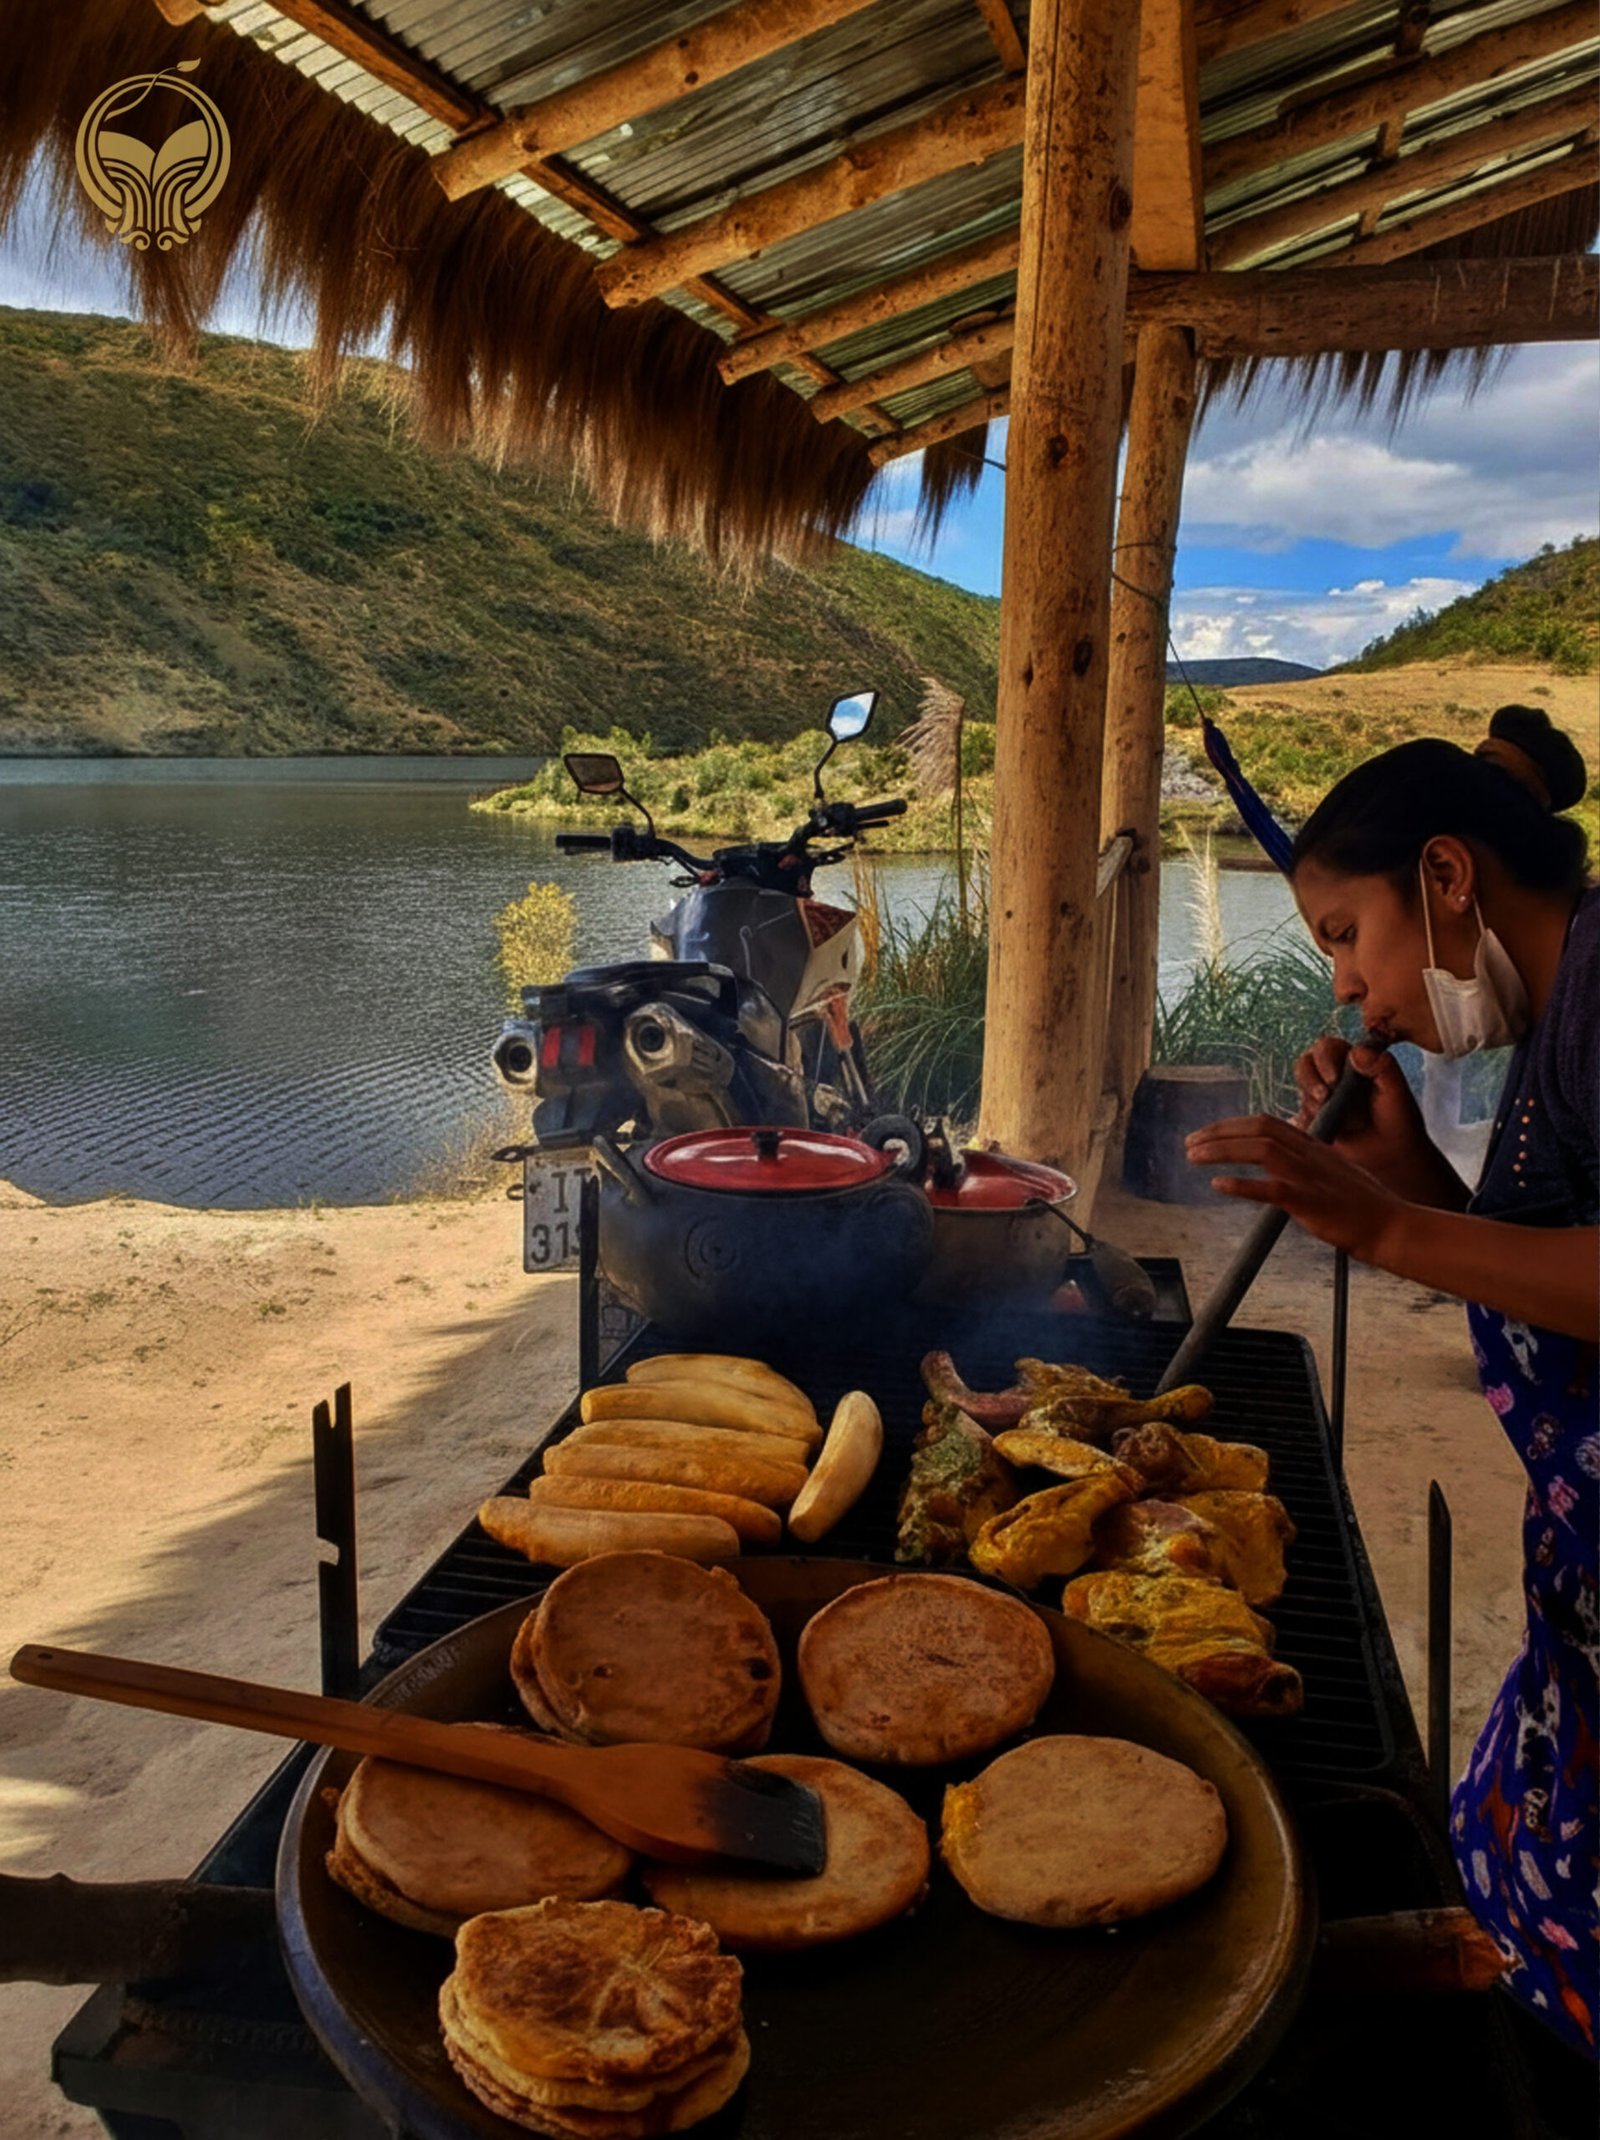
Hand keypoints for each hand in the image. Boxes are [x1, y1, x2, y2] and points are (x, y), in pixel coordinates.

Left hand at [1185, 1113, 1409, 1263]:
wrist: (1393, 1226)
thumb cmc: (1363, 1206)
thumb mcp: (1331, 1174)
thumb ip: (1304, 1165)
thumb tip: (1275, 1169)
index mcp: (1313, 1146)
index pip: (1266, 1123)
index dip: (1232, 1125)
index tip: (1206, 1134)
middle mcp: (1310, 1155)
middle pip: (1259, 1128)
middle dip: (1219, 1132)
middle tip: (1189, 1143)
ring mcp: (1311, 1177)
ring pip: (1262, 1150)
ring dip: (1222, 1150)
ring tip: (1193, 1156)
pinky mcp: (1312, 1202)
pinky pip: (1274, 1189)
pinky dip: (1243, 1185)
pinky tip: (1219, 1185)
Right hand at [1293, 1038, 1461, 1206]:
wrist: (1392, 1155)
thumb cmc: (1398, 1119)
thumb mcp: (1396, 1090)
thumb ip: (1382, 1065)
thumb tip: (1356, 1051)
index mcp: (1351, 1061)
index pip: (1326, 1047)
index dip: (1324, 1060)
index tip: (1335, 1079)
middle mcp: (1331, 1076)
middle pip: (1304, 1065)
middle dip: (1311, 1080)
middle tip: (1324, 1098)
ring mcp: (1319, 1098)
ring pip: (1301, 1092)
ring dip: (1314, 1105)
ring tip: (1338, 1120)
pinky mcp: (1311, 1121)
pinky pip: (1298, 1118)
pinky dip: (1309, 1123)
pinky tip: (1327, 1132)